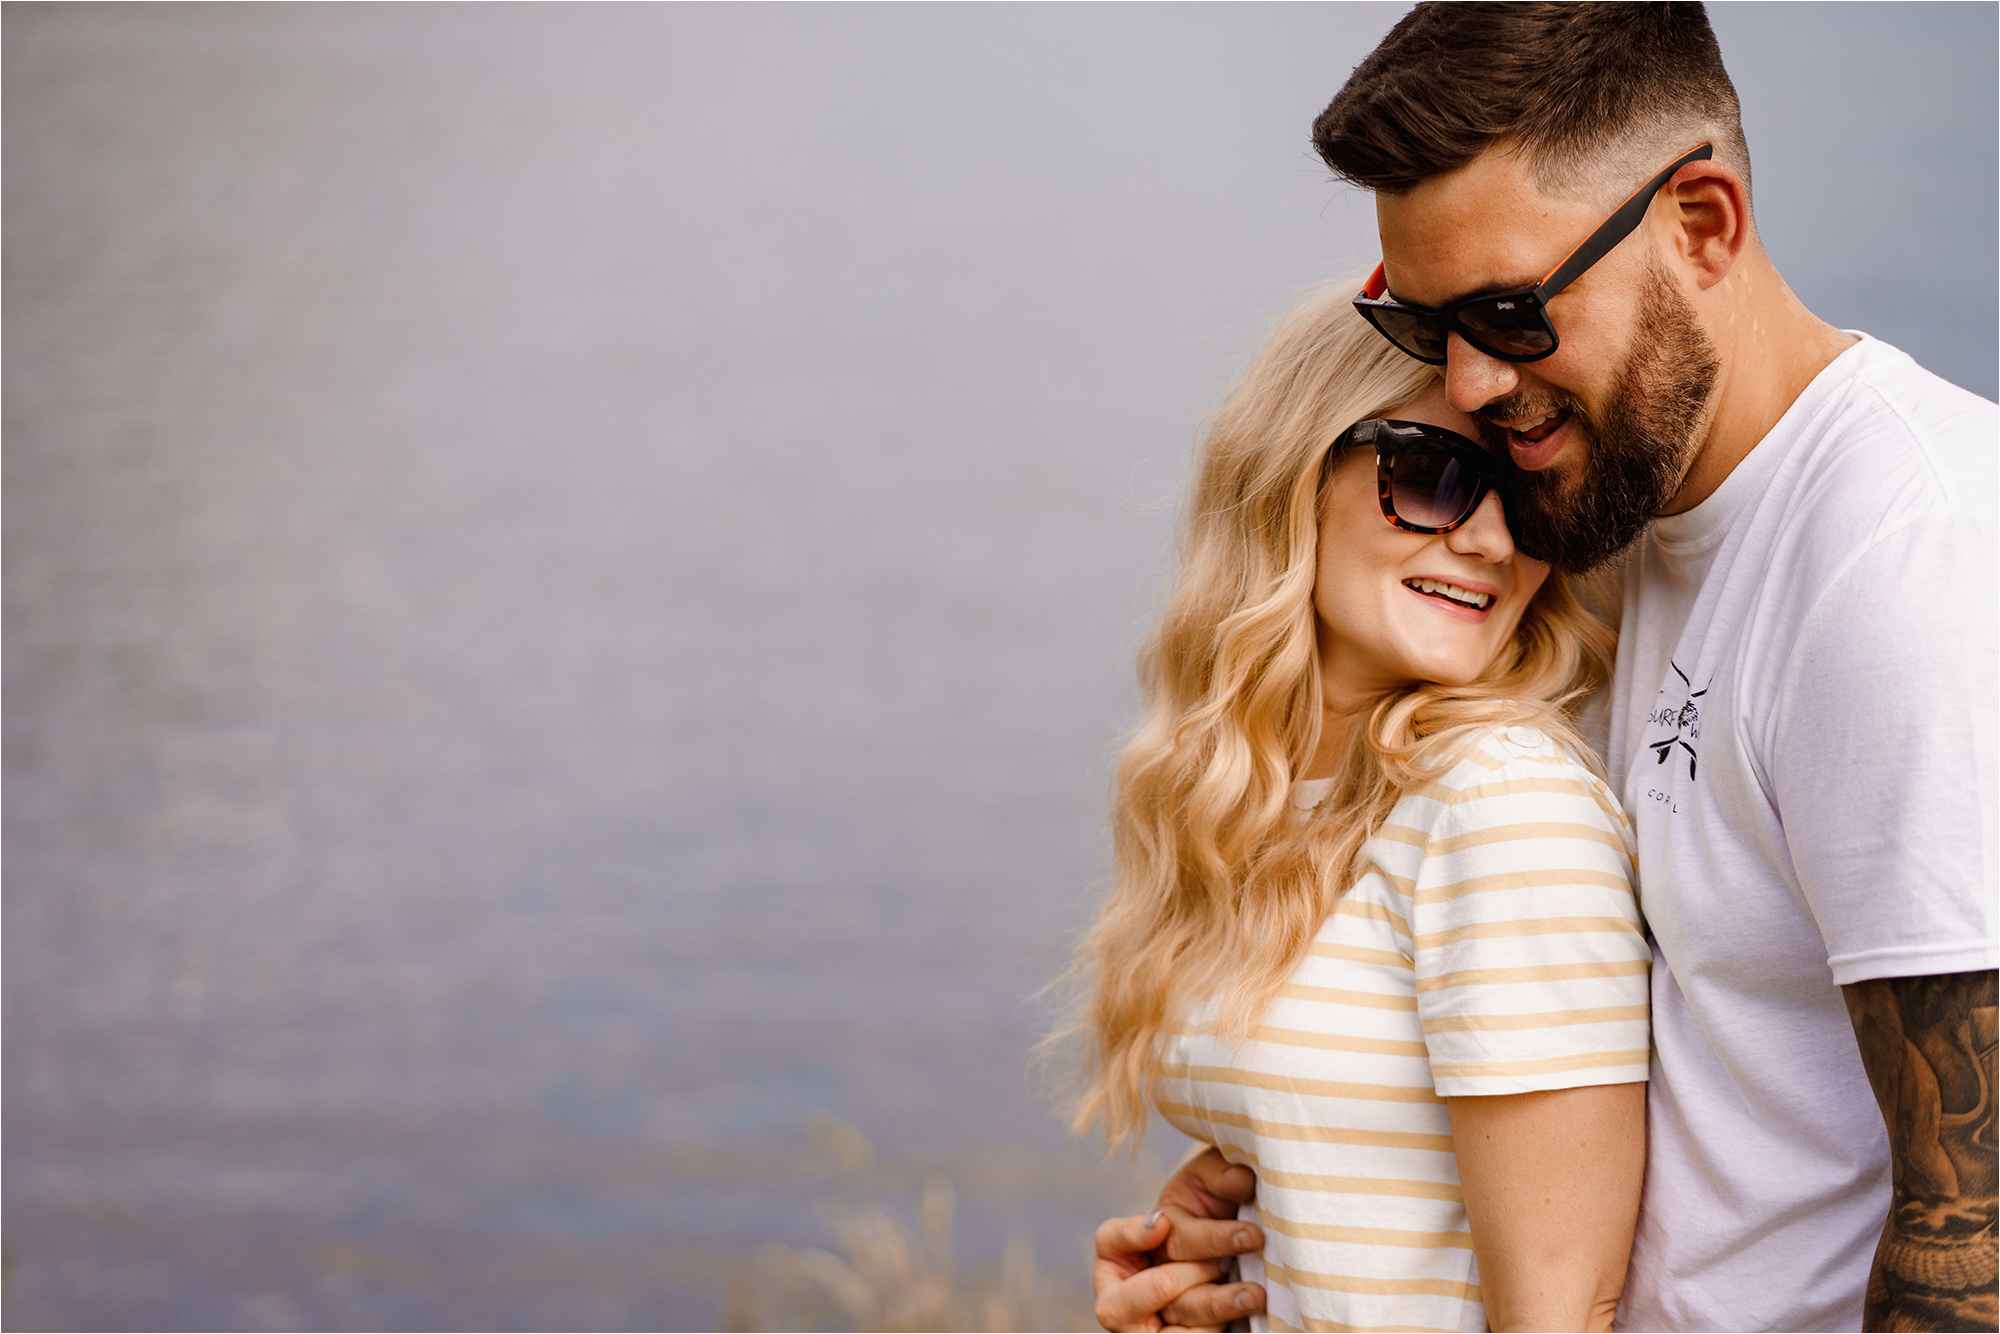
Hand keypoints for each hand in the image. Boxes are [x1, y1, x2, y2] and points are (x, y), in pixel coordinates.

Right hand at [1092, 1146, 1265, 1331]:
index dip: (1133, 1234)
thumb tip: (1241, 1179)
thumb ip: (1219, 1175)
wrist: (1231, 1253)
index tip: (1162, 1223)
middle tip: (1223, 1260)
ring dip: (1216, 1304)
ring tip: (1252, 1292)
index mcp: (1120, 1245)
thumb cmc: (1208, 1210)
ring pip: (1179, 1318)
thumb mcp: (1207, 1184)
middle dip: (1187, 1273)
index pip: (1112, 1238)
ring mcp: (1150, 1323)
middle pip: (1151, 1285)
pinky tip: (1245, 1311)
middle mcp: (1125, 1289)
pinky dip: (1217, 1328)